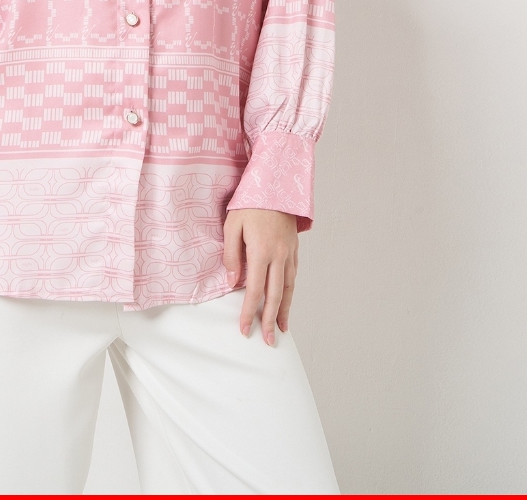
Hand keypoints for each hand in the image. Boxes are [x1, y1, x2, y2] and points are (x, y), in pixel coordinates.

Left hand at [222, 208, 298, 345]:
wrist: (276, 184)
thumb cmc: (250, 203)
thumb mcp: (232, 225)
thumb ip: (231, 254)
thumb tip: (232, 282)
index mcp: (262, 252)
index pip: (255, 291)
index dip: (248, 313)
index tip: (244, 330)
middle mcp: (279, 256)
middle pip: (275, 296)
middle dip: (270, 321)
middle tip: (267, 341)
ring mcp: (290, 253)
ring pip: (288, 288)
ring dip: (284, 311)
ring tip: (281, 329)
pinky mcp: (294, 248)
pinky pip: (294, 276)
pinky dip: (291, 293)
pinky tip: (287, 301)